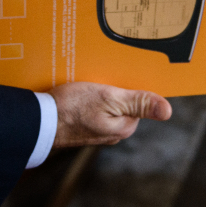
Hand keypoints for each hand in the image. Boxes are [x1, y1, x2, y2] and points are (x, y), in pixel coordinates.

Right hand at [50, 81, 171, 147]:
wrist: (37, 122)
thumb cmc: (71, 108)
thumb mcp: (109, 98)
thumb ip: (138, 103)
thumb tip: (168, 111)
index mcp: (124, 127)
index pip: (139, 101)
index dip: (132, 85)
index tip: (122, 74)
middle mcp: (113, 133)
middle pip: (123, 102)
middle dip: (115, 87)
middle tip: (103, 76)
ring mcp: (97, 131)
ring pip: (107, 105)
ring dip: (101, 91)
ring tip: (89, 81)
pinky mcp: (82, 126)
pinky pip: (92, 108)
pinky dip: (88, 98)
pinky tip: (79, 90)